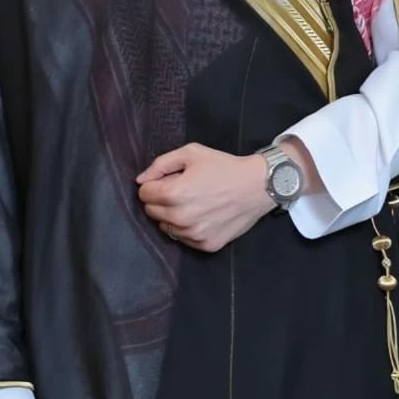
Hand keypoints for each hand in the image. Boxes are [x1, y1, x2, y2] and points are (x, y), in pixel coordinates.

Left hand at [136, 143, 272, 251]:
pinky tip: (204, 215)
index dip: (154, 183)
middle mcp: (180, 218)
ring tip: (194, 203)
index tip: (170, 179)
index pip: (143, 194)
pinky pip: (184, 239)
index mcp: (174, 193)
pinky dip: (188, 228)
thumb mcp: (192, 153)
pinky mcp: (205, 245)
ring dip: (173, 216)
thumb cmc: (224, 166)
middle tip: (182, 190)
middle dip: (161, 200)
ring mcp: (193, 234)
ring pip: (165, 227)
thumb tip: (140, 180)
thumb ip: (161, 164)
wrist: (257, 186)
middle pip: (151, 212)